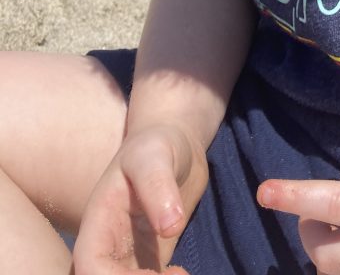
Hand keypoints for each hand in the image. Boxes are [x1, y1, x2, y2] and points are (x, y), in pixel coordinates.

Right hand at [72, 122, 208, 273]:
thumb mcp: (154, 157)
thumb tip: (170, 227)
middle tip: (176, 273)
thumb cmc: (156, 146)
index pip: (89, 265)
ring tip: (180, 272)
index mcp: (98, 223)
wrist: (173, 146)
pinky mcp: (147, 262)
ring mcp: (125, 257)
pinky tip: (181, 273)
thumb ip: (158, 186)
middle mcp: (107, 246)